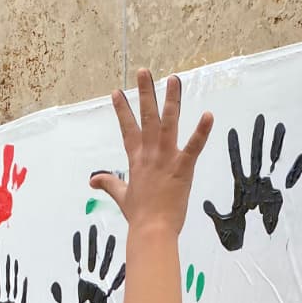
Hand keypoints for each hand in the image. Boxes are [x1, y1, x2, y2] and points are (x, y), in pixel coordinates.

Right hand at [91, 71, 212, 235]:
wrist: (151, 231)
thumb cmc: (139, 217)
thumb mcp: (121, 197)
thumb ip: (108, 184)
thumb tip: (92, 180)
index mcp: (136, 160)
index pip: (127, 129)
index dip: (122, 110)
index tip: (117, 92)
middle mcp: (149, 154)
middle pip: (146, 117)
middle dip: (144, 93)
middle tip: (144, 71)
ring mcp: (165, 159)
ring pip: (168, 123)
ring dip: (171, 100)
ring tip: (173, 79)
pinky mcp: (182, 168)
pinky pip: (193, 146)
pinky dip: (201, 131)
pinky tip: (209, 115)